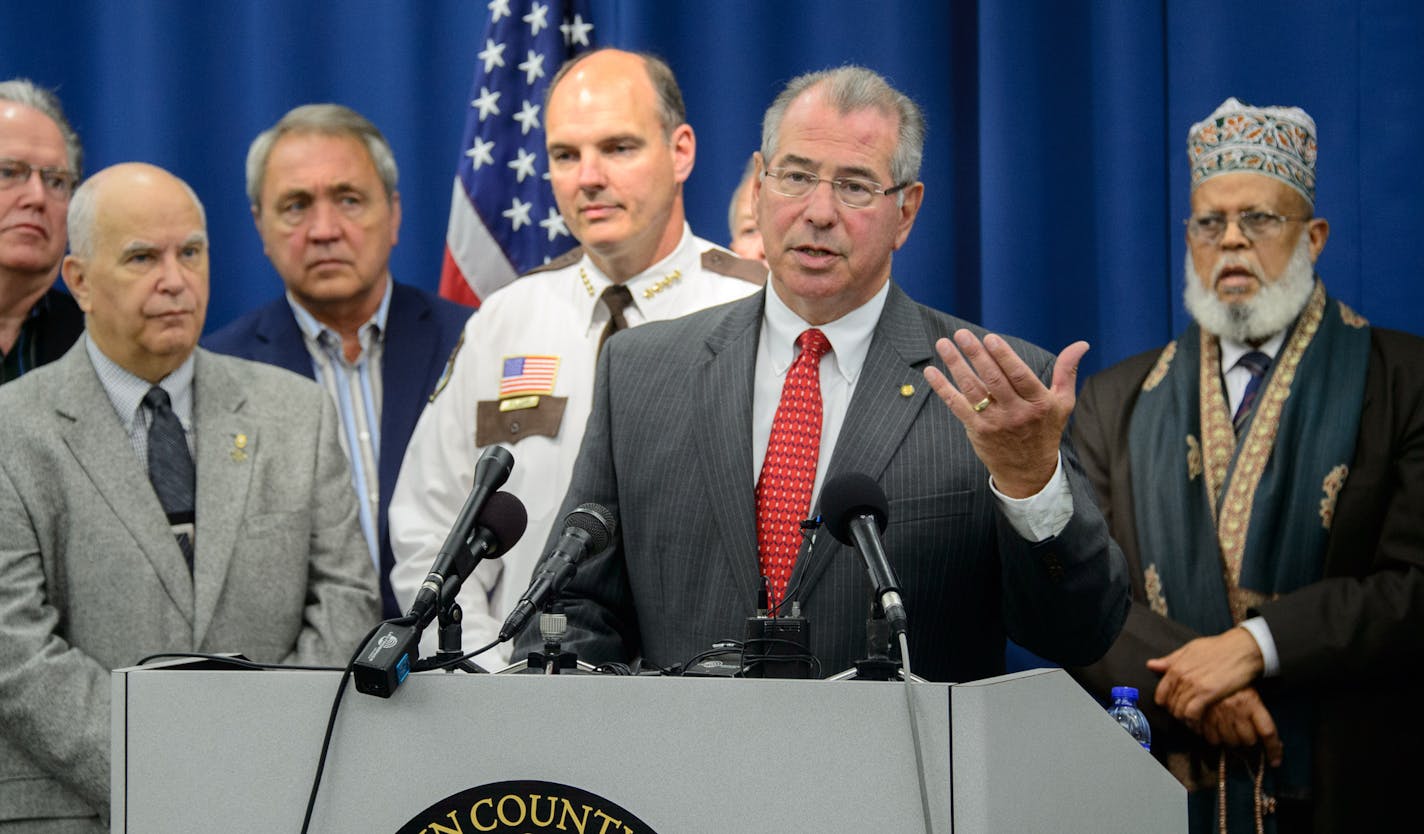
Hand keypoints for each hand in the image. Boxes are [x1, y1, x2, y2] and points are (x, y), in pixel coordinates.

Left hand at [923, 331, 1088, 497]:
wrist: (1028, 471)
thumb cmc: (1045, 430)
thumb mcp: (1062, 403)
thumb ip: (1067, 372)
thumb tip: (1081, 344)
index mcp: (1038, 403)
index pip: (1018, 375)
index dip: (1003, 356)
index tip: (989, 338)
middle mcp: (1016, 413)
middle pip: (993, 380)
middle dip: (976, 355)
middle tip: (961, 334)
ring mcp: (995, 423)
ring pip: (972, 390)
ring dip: (956, 366)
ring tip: (944, 345)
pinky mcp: (977, 431)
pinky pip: (957, 406)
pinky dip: (942, 388)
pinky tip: (931, 371)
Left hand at [1148, 627, 1264, 721]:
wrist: (1241, 649)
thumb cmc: (1218, 647)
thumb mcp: (1190, 649)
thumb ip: (1170, 660)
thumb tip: (1150, 665)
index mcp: (1176, 666)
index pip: (1161, 692)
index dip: (1165, 702)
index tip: (1172, 706)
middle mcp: (1182, 676)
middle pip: (1170, 703)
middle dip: (1176, 711)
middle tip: (1185, 714)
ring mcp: (1194, 685)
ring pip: (1179, 710)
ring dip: (1185, 717)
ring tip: (1193, 718)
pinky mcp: (1208, 693)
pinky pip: (1192, 713)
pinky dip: (1193, 720)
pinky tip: (1199, 720)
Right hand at [1195, 688, 1282, 765]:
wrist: (1203, 670)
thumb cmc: (1230, 684)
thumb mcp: (1248, 692)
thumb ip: (1258, 714)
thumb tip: (1275, 742)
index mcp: (1251, 702)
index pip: (1268, 732)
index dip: (1273, 750)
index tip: (1275, 762)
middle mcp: (1236, 710)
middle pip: (1249, 740)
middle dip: (1248, 738)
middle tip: (1243, 730)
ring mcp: (1219, 714)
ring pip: (1231, 742)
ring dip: (1232, 739)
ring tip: (1229, 727)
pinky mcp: (1203, 718)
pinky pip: (1213, 740)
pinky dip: (1215, 738)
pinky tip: (1215, 728)